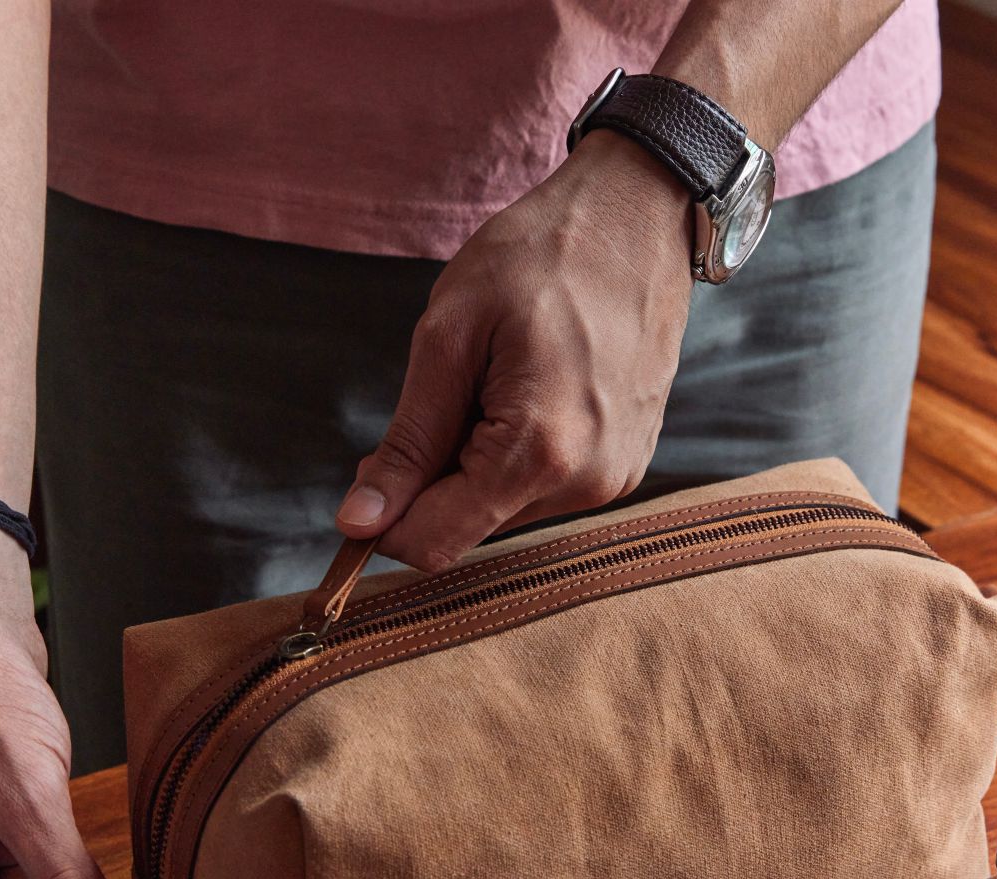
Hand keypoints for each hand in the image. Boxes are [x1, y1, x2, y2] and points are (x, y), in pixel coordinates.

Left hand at [336, 130, 694, 570]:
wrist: (637, 218)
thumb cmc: (541, 256)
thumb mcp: (449, 336)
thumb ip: (407, 442)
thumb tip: (359, 522)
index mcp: (539, 453)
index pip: (434, 542)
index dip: (384, 523)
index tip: (366, 473)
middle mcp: (586, 484)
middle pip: (467, 529)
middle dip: (431, 483)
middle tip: (440, 399)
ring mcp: (612, 479)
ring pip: (503, 511)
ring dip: (475, 466)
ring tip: (495, 384)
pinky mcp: (623, 467)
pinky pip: (542, 490)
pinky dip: (513, 458)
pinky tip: (528, 393)